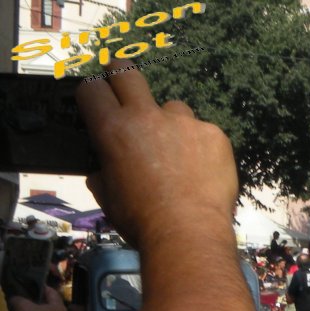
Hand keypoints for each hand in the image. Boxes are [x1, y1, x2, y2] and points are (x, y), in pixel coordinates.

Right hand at [10, 286, 67, 310]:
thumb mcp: (22, 305)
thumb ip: (18, 299)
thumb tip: (16, 300)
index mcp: (59, 307)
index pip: (52, 292)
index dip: (41, 286)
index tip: (31, 284)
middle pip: (48, 304)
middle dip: (36, 301)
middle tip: (25, 297)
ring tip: (21, 309)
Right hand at [76, 63, 238, 248]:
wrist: (189, 234)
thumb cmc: (143, 221)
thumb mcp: (108, 197)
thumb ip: (104, 171)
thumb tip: (105, 168)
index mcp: (112, 130)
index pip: (92, 89)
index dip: (94, 93)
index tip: (99, 99)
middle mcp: (146, 117)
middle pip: (128, 73)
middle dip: (122, 73)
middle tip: (125, 85)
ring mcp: (183, 123)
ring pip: (174, 108)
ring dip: (172, 124)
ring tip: (180, 156)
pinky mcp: (214, 135)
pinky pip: (204, 132)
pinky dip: (202, 147)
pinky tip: (204, 172)